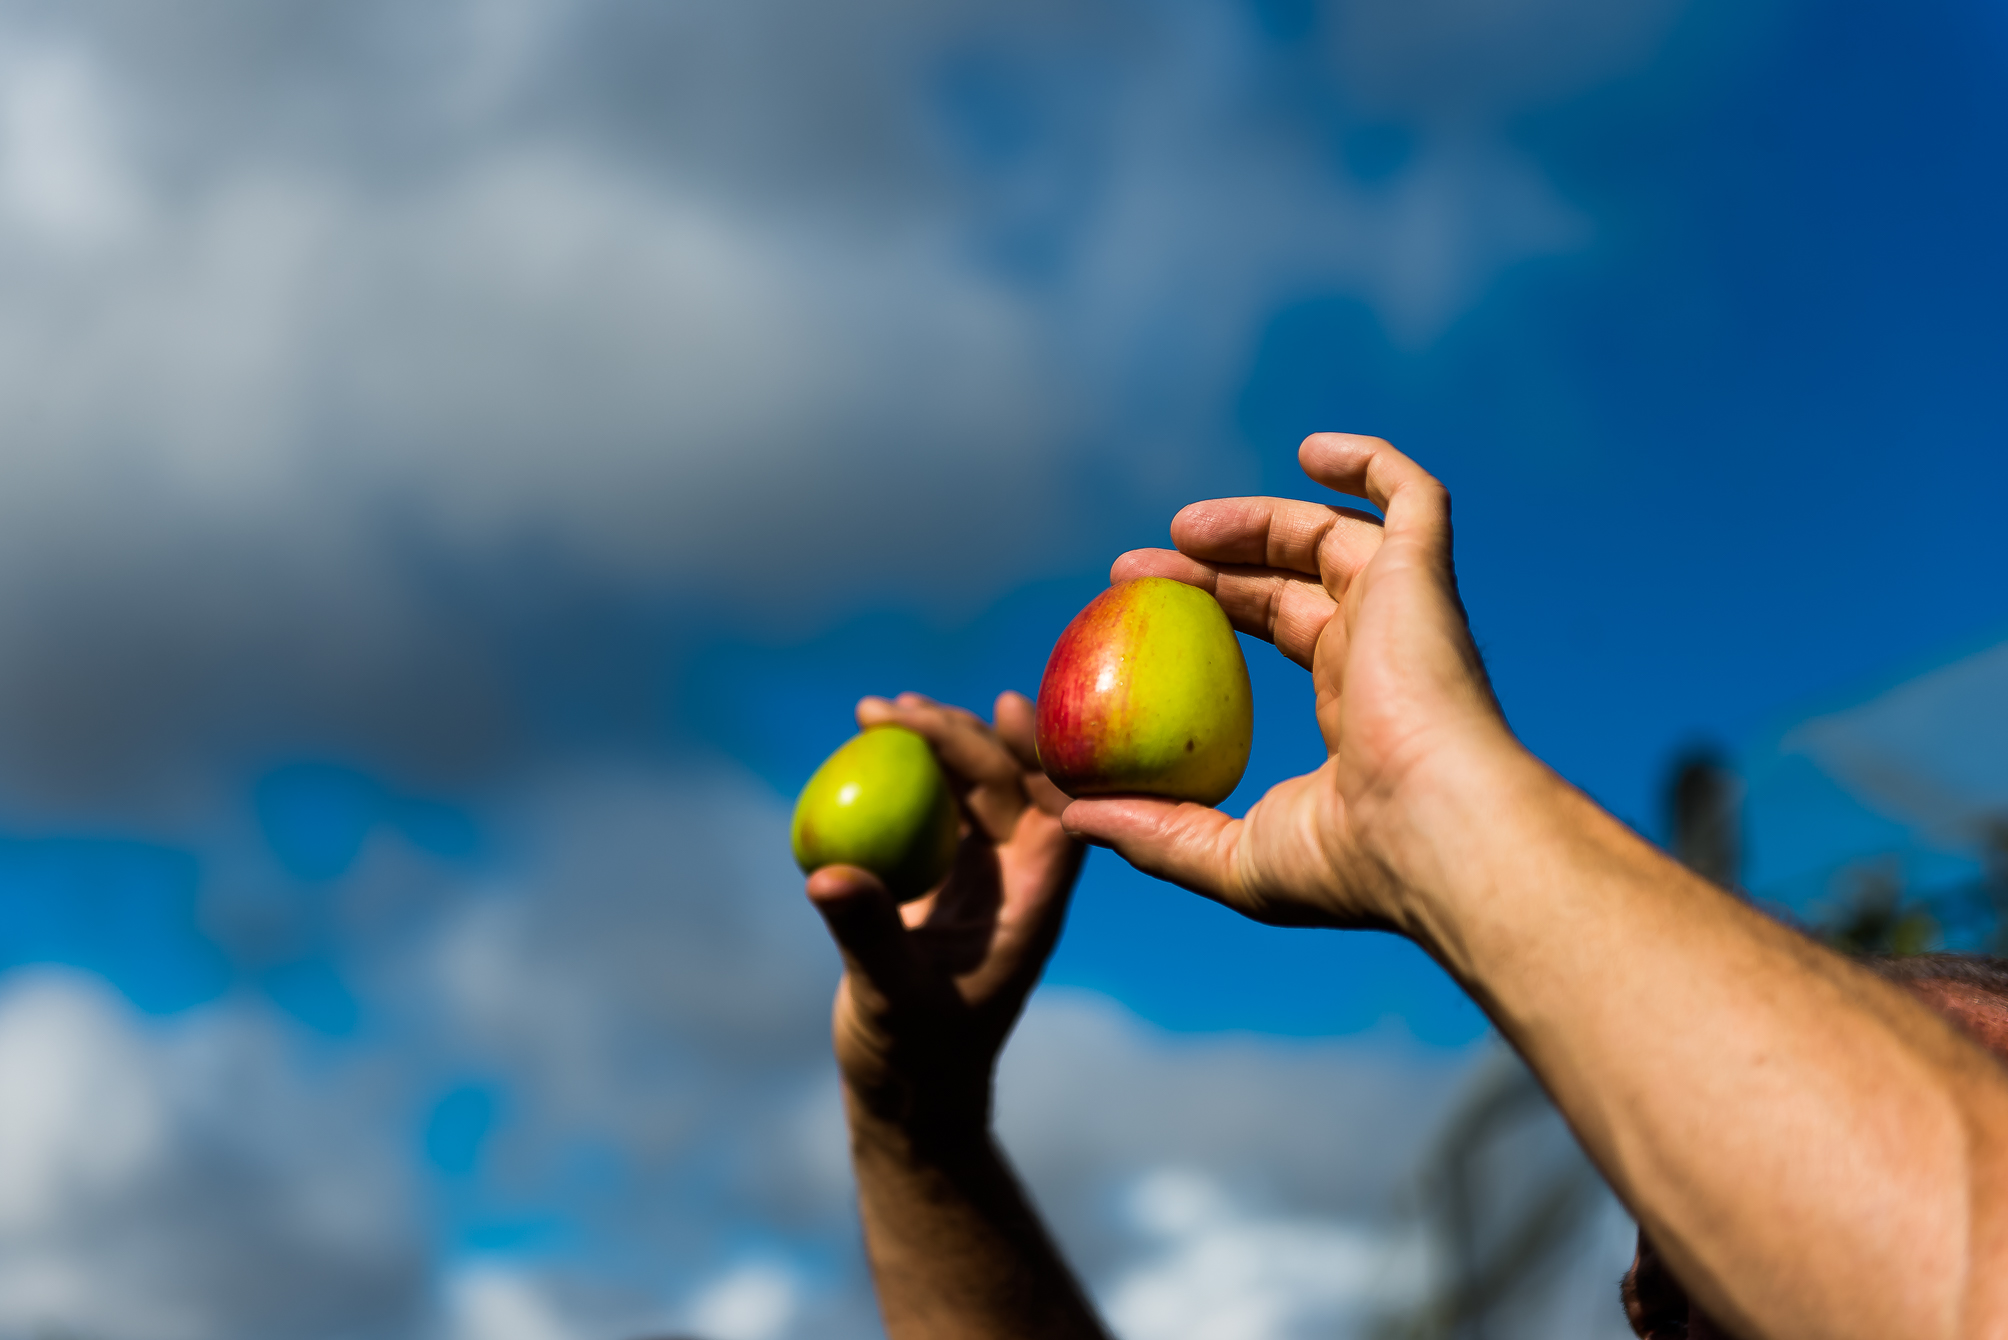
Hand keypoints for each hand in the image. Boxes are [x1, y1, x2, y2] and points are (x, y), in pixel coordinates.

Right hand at [806, 691, 1084, 1136]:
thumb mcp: (889, 996)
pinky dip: (905, 779)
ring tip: (879, 712)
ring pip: (971, 790)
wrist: (909, 1096)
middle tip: (900, 706)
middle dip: (965, 735)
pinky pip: (932, 812)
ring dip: (933, 747)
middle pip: (1009, 785)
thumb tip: (828, 874)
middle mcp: (1014, 880)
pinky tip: (866, 750)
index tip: (1001, 706)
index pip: (1055, 810)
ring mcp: (979, 878)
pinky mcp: (941, 882)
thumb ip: (867, 935)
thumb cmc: (916, 1059)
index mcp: (1032, 902)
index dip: (1040, 754)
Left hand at [1060, 433, 1516, 931]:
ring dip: (1259, 518)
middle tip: (1136, 569)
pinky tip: (1310, 452)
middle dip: (1216, 565)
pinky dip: (1369, 461)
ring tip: (1183, 526)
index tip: (1132, 609)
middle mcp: (1384, 653)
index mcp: (1354, 709)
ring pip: (1335, 532)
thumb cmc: (1348, 860)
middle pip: (1295, 580)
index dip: (1213, 611)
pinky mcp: (1428, 576)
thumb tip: (1073, 815)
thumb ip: (1157, 833)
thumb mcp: (1230, 858)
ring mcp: (1410, 611)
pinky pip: (1412, 495)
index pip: (1282, 633)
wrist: (1436, 836)